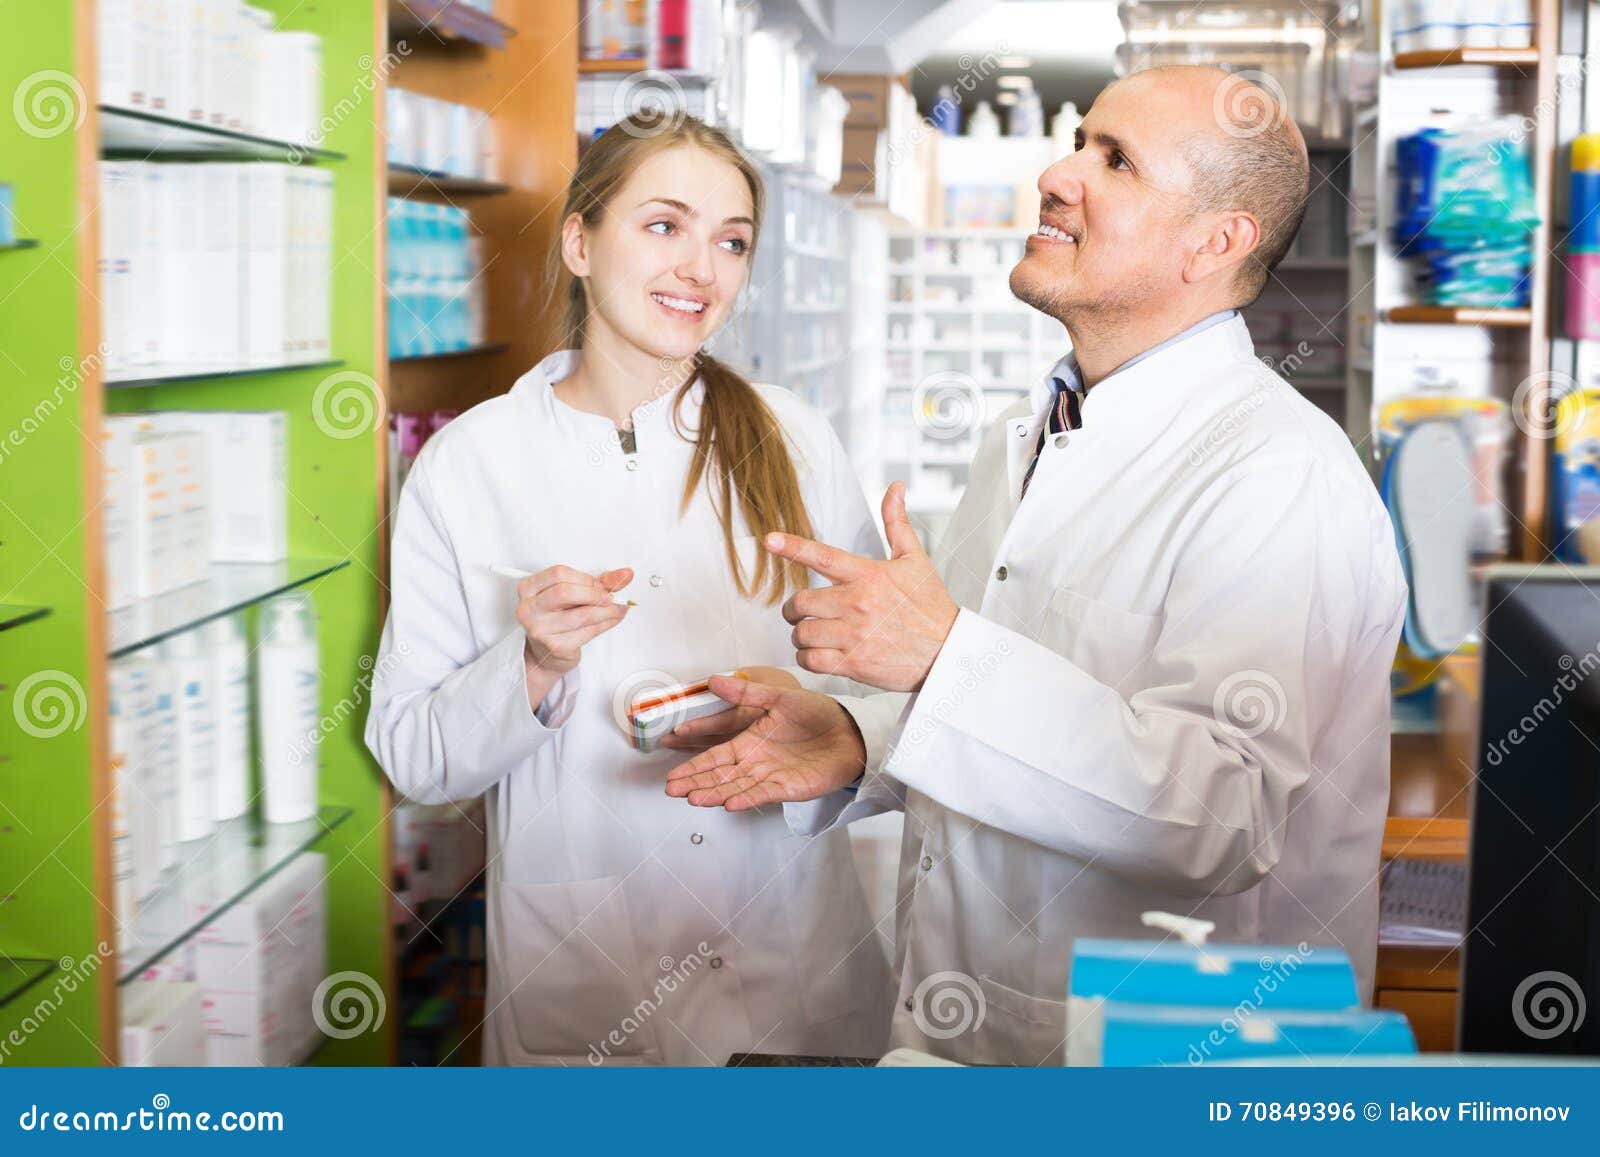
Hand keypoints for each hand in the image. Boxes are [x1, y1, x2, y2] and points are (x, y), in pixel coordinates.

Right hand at [516, 565, 631, 707]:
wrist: (545, 655)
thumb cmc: (557, 618)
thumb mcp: (571, 595)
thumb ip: (596, 583)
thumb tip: (624, 575)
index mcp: (529, 589)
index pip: (559, 574)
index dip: (586, 578)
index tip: (601, 584)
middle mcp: (529, 609)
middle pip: (566, 592)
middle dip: (595, 593)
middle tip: (611, 597)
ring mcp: (540, 629)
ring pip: (582, 614)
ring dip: (607, 610)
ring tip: (618, 608)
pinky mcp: (556, 646)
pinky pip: (588, 631)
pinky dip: (606, 623)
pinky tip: (612, 619)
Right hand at [664, 675, 866, 810]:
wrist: (849, 731)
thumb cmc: (817, 713)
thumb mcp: (779, 696)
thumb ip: (746, 692)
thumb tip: (714, 678)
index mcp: (750, 741)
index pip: (715, 756)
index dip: (694, 765)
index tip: (674, 774)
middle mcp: (755, 761)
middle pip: (719, 775)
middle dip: (696, 783)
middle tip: (672, 790)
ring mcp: (770, 776)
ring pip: (735, 787)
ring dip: (714, 793)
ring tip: (693, 798)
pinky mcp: (787, 787)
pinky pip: (762, 794)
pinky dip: (746, 799)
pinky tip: (729, 803)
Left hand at [768, 482, 958, 691]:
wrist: (949, 653)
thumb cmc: (931, 608)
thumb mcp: (916, 560)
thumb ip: (897, 523)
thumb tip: (895, 488)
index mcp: (869, 575)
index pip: (823, 556)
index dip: (792, 547)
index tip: (769, 540)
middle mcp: (858, 603)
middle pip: (800, 603)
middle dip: (794, 610)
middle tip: (802, 614)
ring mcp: (854, 635)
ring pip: (802, 633)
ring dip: (801, 636)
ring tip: (813, 636)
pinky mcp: (853, 662)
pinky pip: (810, 660)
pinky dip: (807, 658)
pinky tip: (818, 655)